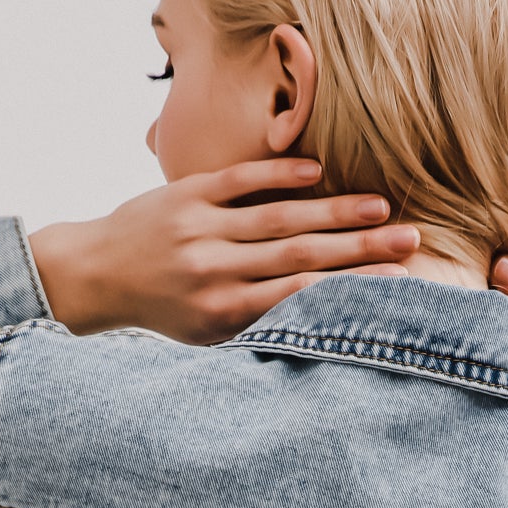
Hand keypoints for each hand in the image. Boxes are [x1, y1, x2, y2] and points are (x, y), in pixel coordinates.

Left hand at [30, 159, 419, 344]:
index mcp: (223, 314)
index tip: (397, 284)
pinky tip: (318, 171)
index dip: (350, 288)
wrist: (98, 275)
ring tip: (381, 208)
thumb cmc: (165, 312)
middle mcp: (214, 272)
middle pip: (301, 257)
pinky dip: (280, 174)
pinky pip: (241, 181)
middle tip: (409, 241)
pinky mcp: (187, 194)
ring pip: (279, 218)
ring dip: (334, 210)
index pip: (299, 298)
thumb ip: (256, 326)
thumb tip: (319, 322)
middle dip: (360, 249)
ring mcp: (200, 229)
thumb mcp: (207, 335)